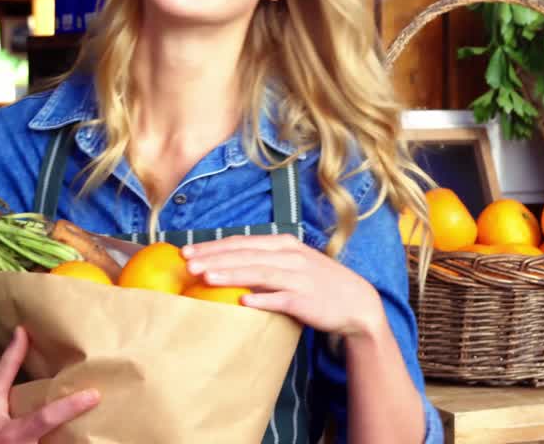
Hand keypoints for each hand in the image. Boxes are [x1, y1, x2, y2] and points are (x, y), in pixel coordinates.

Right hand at [0, 326, 98, 443]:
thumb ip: (8, 366)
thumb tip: (22, 332)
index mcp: (13, 433)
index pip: (46, 418)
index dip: (71, 406)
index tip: (95, 395)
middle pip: (58, 442)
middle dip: (74, 434)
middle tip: (92, 408)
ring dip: (65, 440)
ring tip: (85, 430)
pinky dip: (53, 442)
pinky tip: (61, 436)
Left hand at [183, 234, 387, 339]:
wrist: (356, 302)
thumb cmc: (317, 283)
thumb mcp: (292, 263)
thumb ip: (264, 261)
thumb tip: (227, 264)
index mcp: (284, 244)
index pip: (241, 242)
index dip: (213, 246)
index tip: (187, 251)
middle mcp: (290, 256)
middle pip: (245, 255)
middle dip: (214, 258)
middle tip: (188, 263)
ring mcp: (298, 277)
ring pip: (258, 273)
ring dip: (231, 274)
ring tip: (205, 277)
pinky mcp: (305, 300)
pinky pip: (280, 299)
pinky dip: (262, 300)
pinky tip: (243, 302)